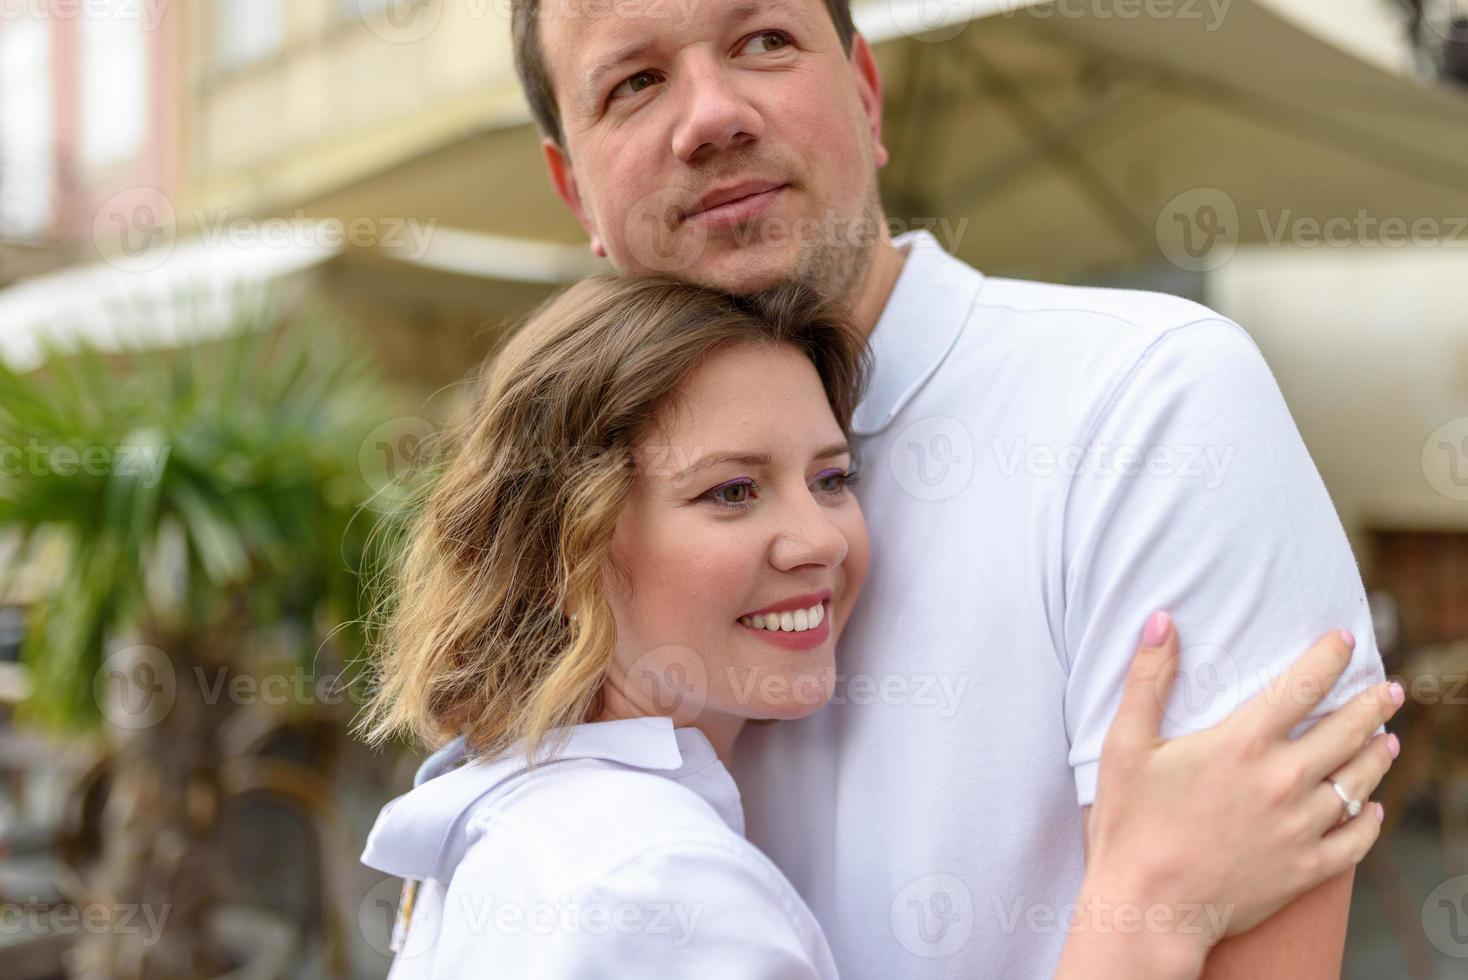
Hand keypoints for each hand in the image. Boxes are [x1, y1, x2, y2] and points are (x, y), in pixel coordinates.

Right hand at [1083, 613, 1399, 955]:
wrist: (1149, 907)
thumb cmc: (1130, 824)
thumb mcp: (1124, 744)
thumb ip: (1148, 679)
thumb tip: (1162, 620)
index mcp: (1243, 745)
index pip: (1302, 686)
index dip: (1328, 657)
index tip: (1345, 640)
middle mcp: (1284, 781)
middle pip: (1347, 731)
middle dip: (1373, 705)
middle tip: (1388, 690)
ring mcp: (1301, 828)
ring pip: (1360, 783)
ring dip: (1377, 756)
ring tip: (1387, 740)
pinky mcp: (1307, 869)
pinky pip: (1356, 840)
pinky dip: (1370, 821)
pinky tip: (1372, 810)